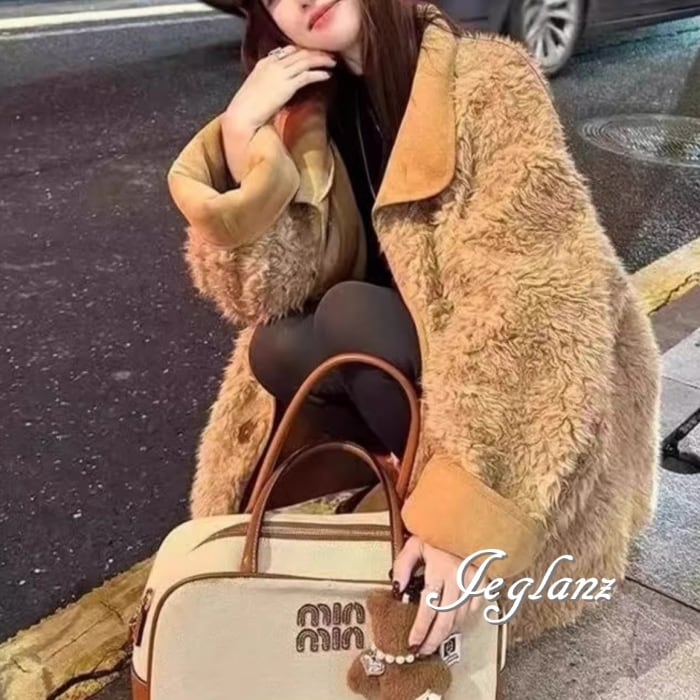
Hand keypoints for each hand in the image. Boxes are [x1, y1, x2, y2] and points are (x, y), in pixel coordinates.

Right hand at [225, 45, 335, 134]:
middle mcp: (273, 64)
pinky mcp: (287, 85)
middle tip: (329, 53)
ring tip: (332, 62)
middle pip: (299, 52)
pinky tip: (327, 75)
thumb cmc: (247, 107)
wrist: (243, 113)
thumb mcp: (257, 88)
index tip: (313, 53)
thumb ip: (269, 82)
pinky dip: (319, 74)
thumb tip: (278, 87)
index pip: (287, 50)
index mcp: (265, 63)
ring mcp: (280, 73)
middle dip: (316, 52)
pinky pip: (307, 75)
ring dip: (321, 60)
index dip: (302, 50)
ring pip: (305, 61)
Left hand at [392, 536, 482, 655]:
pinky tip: (452, 623)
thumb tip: (397, 590)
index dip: (420, 629)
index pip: (428, 607)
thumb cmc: (439, 532)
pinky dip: (462, 620)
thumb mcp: (416, 543)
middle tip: (423, 652)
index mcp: (440, 568)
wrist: (470, 521)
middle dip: (433, 640)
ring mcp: (475, 583)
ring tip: (434, 640)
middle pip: (447, 620)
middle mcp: (460, 579)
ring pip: (461, 618)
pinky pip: (474, 610)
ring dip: (447, 632)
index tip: (412, 643)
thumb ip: (403, 565)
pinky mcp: (485, 583)